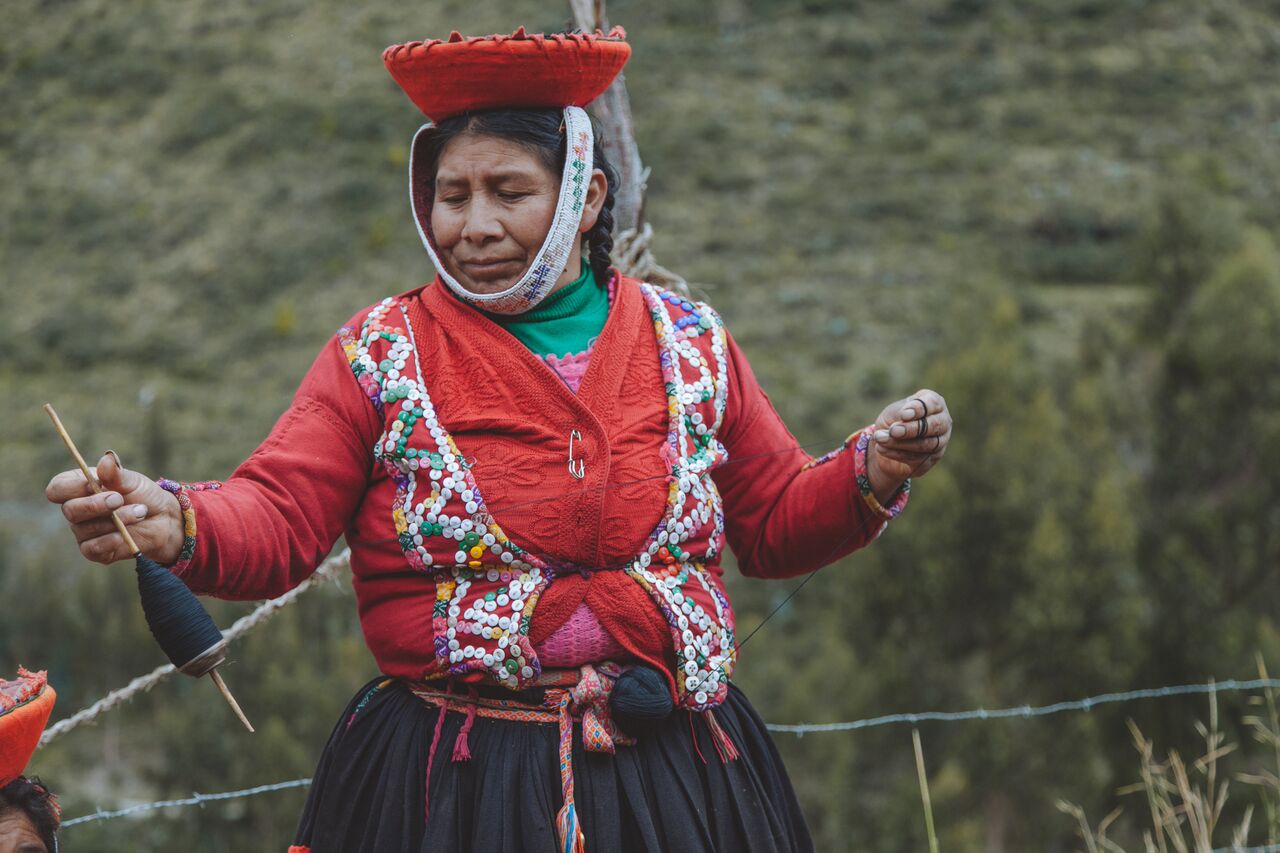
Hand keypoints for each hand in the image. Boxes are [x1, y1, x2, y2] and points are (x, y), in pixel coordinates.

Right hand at [45, 452, 183, 565]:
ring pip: (86, 529)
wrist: (163, 519)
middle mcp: (76, 510)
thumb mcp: (132, 480)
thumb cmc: (143, 495)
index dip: (72, 487)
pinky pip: (93, 547)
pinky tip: (127, 534)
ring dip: (117, 520)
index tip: (96, 483)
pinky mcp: (93, 550)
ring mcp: (83, 531)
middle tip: (120, 499)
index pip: (57, 488)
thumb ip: (116, 473)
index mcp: (79, 488)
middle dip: (96, 504)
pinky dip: (112, 539)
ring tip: (141, 511)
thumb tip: (107, 457)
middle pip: (69, 510)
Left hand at [867, 389, 951, 502]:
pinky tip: (881, 448)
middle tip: (892, 430)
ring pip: (924, 444)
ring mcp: (940, 442)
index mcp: (935, 404)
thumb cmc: (894, 420)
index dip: (919, 409)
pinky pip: (916, 458)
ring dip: (899, 442)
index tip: (904, 414)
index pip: (934, 403)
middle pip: (933, 426)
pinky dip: (896, 453)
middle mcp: (943, 422)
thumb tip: (905, 418)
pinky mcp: (930, 460)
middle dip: (911, 429)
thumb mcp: (894, 412)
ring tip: (880, 438)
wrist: (886, 444)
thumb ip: (901, 412)